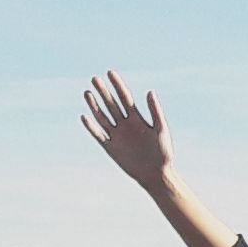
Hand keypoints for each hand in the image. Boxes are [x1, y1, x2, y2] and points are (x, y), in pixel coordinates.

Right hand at [80, 70, 176, 186]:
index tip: (110, 72)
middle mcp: (125, 124)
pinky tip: (84, 116)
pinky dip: (91, 127)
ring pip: (103, 117)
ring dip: (95, 106)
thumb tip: (150, 91)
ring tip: (87, 93)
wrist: (156, 174)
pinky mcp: (110, 147)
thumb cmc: (163, 152)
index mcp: (137, 118)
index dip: (117, 85)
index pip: (124, 97)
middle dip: (103, 92)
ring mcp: (117, 135)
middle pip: (111, 104)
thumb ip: (155, 111)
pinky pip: (98, 135)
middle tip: (94, 79)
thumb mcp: (161, 130)